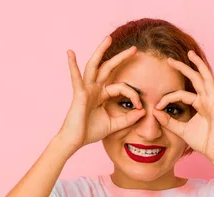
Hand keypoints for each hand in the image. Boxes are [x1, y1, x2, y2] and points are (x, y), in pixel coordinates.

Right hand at [56, 36, 145, 152]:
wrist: (75, 141)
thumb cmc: (90, 132)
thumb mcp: (114, 125)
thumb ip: (128, 119)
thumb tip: (143, 112)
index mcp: (102, 95)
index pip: (121, 88)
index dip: (133, 95)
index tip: (140, 108)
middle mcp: (94, 89)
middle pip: (108, 68)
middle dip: (121, 57)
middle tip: (135, 48)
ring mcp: (86, 89)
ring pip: (94, 66)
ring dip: (100, 51)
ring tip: (108, 39)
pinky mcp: (79, 94)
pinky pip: (76, 77)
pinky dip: (72, 65)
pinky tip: (70, 53)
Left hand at [153, 51, 213, 162]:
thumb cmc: (202, 141)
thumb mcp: (181, 130)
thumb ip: (169, 122)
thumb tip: (155, 113)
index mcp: (199, 103)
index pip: (180, 94)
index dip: (167, 98)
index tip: (156, 106)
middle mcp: (207, 100)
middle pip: (194, 79)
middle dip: (183, 68)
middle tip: (170, 59)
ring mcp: (213, 102)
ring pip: (205, 79)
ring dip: (199, 65)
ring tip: (191, 54)